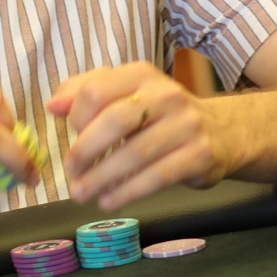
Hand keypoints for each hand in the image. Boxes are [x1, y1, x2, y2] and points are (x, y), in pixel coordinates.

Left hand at [47, 63, 237, 211]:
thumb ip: (87, 94)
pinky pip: (158, 176)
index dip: (76, 117)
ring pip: (136, 153)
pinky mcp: (200, 155)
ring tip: (82, 193)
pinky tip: (110, 201)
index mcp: (141, 75)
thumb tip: (53, 105)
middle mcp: (166, 95)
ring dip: (103, 177)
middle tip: (70, 170)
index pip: (97, 90)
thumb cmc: (161, 115)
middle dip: (86, 149)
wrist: (222, 132)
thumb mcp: (127, 94)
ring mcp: (186, 124)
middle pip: (116, 120)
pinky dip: (129, 192)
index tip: (69, 137)